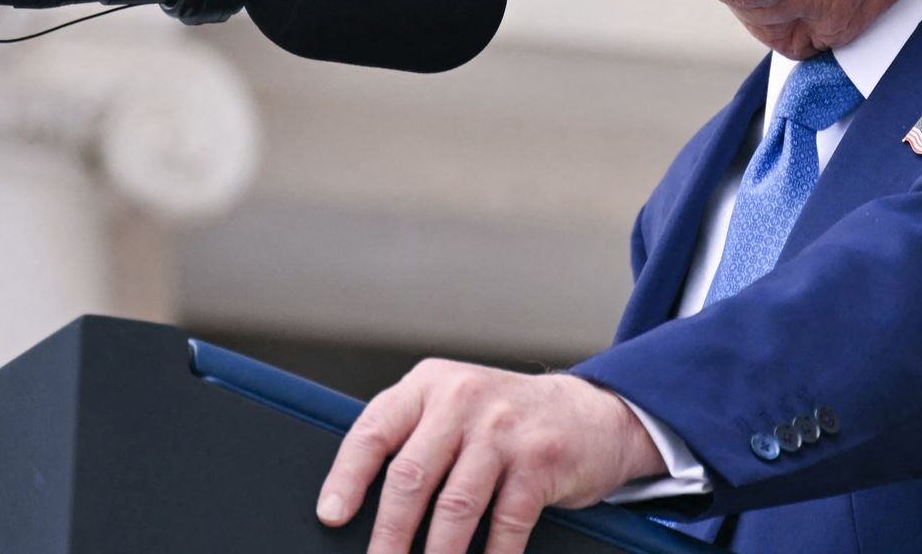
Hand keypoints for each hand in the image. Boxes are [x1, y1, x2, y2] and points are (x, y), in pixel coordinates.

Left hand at [317, 358, 667, 553]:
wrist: (591, 412)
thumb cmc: (506, 421)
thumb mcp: (454, 408)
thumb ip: (414, 439)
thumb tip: (362, 507)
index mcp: (429, 386)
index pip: (375, 431)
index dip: (346, 477)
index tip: (331, 516)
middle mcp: (464, 400)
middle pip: (410, 477)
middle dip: (388, 535)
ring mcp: (504, 429)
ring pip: (455, 506)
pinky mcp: (541, 460)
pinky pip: (506, 522)